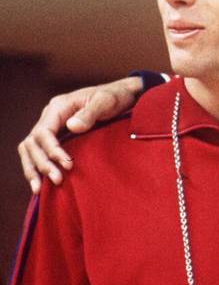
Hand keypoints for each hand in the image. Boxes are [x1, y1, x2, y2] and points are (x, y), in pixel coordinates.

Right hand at [17, 76, 144, 193]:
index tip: (68, 165)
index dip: (52, 150)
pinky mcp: (57, 134)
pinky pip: (38, 152)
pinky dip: (37, 166)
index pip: (43, 132)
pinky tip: (41, 183)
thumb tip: (72, 126)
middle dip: (42, 163)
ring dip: (33, 168)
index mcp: (58, 106)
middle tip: (58, 180)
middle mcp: (50, 116)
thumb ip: (90, 113)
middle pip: (32, 143)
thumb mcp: (106, 102)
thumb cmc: (115, 96)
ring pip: (30, 149)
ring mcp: (52, 125)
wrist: (122, 94)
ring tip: (38, 190)